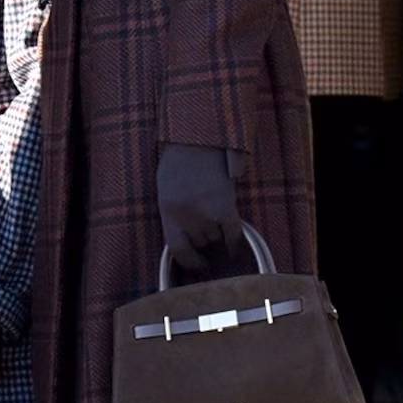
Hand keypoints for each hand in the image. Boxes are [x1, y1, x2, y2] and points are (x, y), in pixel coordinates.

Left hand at [157, 143, 243, 279]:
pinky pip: (233, 233)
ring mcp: (207, 211)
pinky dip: (235, 242)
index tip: (196, 266)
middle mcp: (186, 215)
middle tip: (207, 234)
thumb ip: (174, 214)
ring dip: (217, 234)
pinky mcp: (226, 205)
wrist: (199, 136)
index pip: (177, 249)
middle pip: (199, 242)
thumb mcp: (167, 189)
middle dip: (203, 241)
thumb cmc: (180, 161)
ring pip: (215, 238)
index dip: (189, 262)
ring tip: (216, 221)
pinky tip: (234, 250)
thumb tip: (188, 239)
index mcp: (167, 211)